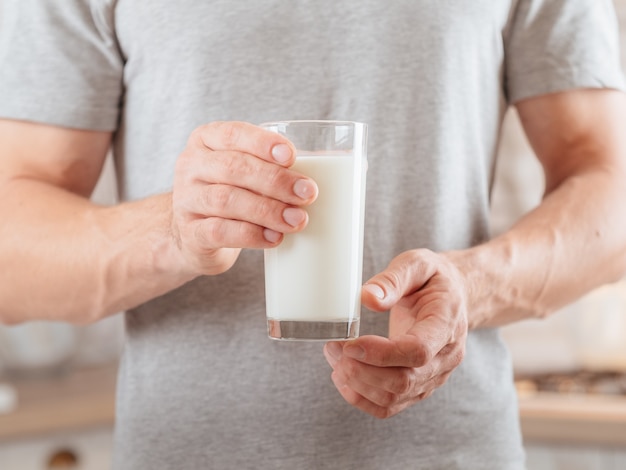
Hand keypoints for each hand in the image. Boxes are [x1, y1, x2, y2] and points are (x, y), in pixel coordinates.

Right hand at [171, 121, 317, 274]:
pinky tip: (274, 238)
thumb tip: (338, 170)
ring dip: (268, 210)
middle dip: (275, 180)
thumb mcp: (245, 172)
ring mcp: (186, 201)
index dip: (262, 143)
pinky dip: (251, 235)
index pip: (233, 134)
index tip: (292, 156)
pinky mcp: (190, 234)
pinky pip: (219, 231)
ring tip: (298, 220)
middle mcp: (191, 166)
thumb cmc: (234, 195)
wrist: (196, 237)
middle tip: (308, 194)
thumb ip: (274, 164)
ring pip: (226, 200)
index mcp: (206, 140)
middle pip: (234, 168)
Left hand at [323, 249, 467, 417]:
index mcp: (446, 324)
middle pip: (404, 380)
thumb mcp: (417, 264)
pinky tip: (343, 379)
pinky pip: (391, 405)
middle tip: (334, 347)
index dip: (381, 354)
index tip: (350, 344)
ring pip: (394, 396)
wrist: (454, 296)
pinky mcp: (420, 385)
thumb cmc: (434, 279)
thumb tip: (367, 298)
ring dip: (357, 383)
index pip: (418, 351)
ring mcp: (434, 375)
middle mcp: (445, 357)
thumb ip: (393, 279)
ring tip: (334, 357)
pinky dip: (363, 398)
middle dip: (361, 370)